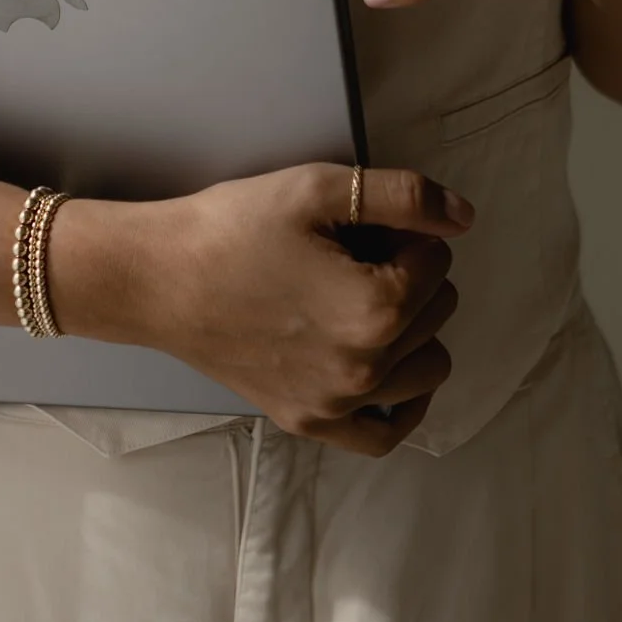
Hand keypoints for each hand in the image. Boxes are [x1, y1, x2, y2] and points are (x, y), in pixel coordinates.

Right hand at [127, 163, 470, 456]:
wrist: (158, 280)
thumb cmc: (233, 228)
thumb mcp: (318, 188)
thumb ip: (403, 196)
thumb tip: (463, 217)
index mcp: (377, 309)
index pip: (436, 261)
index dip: (403, 232)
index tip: (358, 226)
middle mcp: (367, 369)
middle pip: (438, 311)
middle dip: (409, 276)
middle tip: (351, 255)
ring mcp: (338, 403)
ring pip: (427, 368)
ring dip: (413, 330)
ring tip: (362, 299)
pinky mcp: (309, 420)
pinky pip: (385, 433)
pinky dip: (403, 404)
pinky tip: (393, 370)